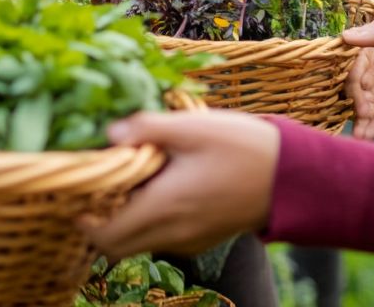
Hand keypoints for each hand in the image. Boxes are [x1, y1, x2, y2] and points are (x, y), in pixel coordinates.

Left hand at [80, 109, 279, 261]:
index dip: (83, 219)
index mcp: (164, 207)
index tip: (79, 189)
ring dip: (123, 219)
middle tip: (97, 184)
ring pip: (138, 242)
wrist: (294, 176)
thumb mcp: (193, 126)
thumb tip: (109, 133)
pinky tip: (155, 184)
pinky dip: (147, 220)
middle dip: (98, 222)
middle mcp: (173, 232)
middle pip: (116, 247)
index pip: (105, 236)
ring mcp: (189, 239)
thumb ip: (147, 128)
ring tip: (126, 178)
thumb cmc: (243, 147)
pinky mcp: (202, 237)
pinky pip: (161, 237)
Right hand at [343, 10, 373, 139]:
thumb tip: (345, 37)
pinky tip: (365, 135)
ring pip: (372, 103)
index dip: (353, 77)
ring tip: (357, 135)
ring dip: (362, 118)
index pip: (355, 65)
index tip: (357, 87)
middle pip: (360, 87)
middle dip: (356, 101)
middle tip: (361, 111)